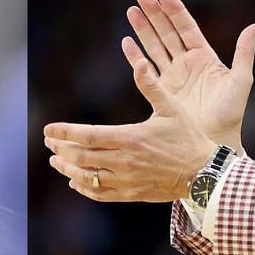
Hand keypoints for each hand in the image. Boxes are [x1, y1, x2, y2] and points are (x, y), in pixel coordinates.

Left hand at [44, 54, 215, 201]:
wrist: (205, 174)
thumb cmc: (190, 138)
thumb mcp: (172, 108)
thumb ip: (151, 86)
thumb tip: (139, 62)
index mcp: (131, 138)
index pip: (87, 135)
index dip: (65, 133)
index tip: (48, 130)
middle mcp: (124, 161)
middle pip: (82, 156)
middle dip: (61, 149)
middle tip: (49, 143)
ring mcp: (127, 180)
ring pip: (88, 176)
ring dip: (68, 168)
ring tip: (56, 161)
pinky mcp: (132, 193)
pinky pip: (101, 193)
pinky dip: (85, 188)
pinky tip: (75, 181)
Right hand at [124, 0, 254, 153]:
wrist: (214, 140)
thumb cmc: (232, 113)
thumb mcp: (241, 80)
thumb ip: (244, 53)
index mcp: (204, 57)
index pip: (187, 28)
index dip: (175, 11)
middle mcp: (186, 63)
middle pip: (167, 33)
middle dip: (154, 14)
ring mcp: (172, 77)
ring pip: (154, 47)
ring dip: (143, 29)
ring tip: (131, 10)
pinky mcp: (160, 92)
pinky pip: (144, 70)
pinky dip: (135, 56)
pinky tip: (126, 42)